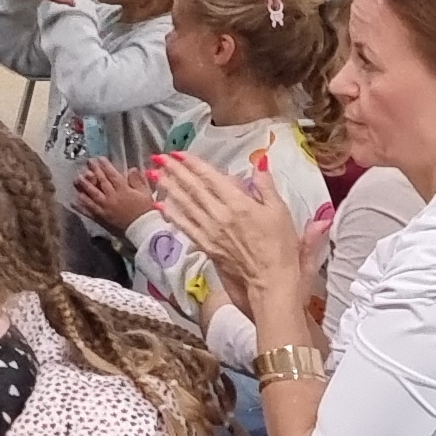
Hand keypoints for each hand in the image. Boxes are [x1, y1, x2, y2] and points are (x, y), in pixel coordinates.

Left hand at [73, 157, 156, 231]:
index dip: (105, 166)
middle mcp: (111, 197)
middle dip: (94, 171)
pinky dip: (81, 206)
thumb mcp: (145, 193)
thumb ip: (138, 180)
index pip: (112, 175)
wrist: (143, 230)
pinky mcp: (101, 218)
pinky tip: (74, 201)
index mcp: (123, 190)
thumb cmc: (146, 211)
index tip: (99, 159)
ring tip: (77, 178)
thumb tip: (132, 168)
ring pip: (91, 195)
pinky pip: (89, 211)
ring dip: (84, 186)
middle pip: (100, 182)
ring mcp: (104, 208)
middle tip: (88, 163)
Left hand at [157, 153, 304, 312]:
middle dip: (174, 171)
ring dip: (168, 189)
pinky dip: (172, 215)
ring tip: (154, 176)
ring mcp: (210, 232)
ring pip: (184, 205)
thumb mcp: (280, 211)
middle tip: (158, 158)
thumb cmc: (281, 247)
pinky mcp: (206, 246)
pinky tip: (162, 206)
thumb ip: (266, 186)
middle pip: (192, 189)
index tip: (177, 153)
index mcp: (238, 204)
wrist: (271, 282)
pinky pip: (185, 227)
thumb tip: (259, 163)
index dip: (192, 164)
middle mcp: (219, 215)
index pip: (210, 178)